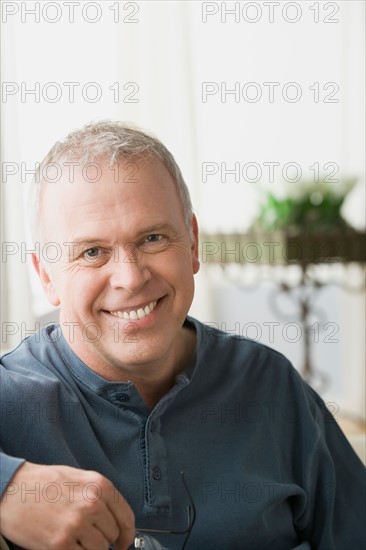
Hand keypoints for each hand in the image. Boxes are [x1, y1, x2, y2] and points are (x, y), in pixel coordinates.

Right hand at [0, 461, 134, 549]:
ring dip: (91, 548)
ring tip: (78, 539)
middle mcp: (91, 504)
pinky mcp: (61, 544)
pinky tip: (69, 545)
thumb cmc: (43, 482)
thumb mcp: (78, 478)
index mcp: (98, 485)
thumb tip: (115, 516)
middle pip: (113, 535)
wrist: (12, 490)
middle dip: (106, 539)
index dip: (127, 533)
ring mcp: (76, 525)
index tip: (123, 541)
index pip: (126, 517)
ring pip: (100, 549)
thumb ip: (99, 494)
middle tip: (92, 537)